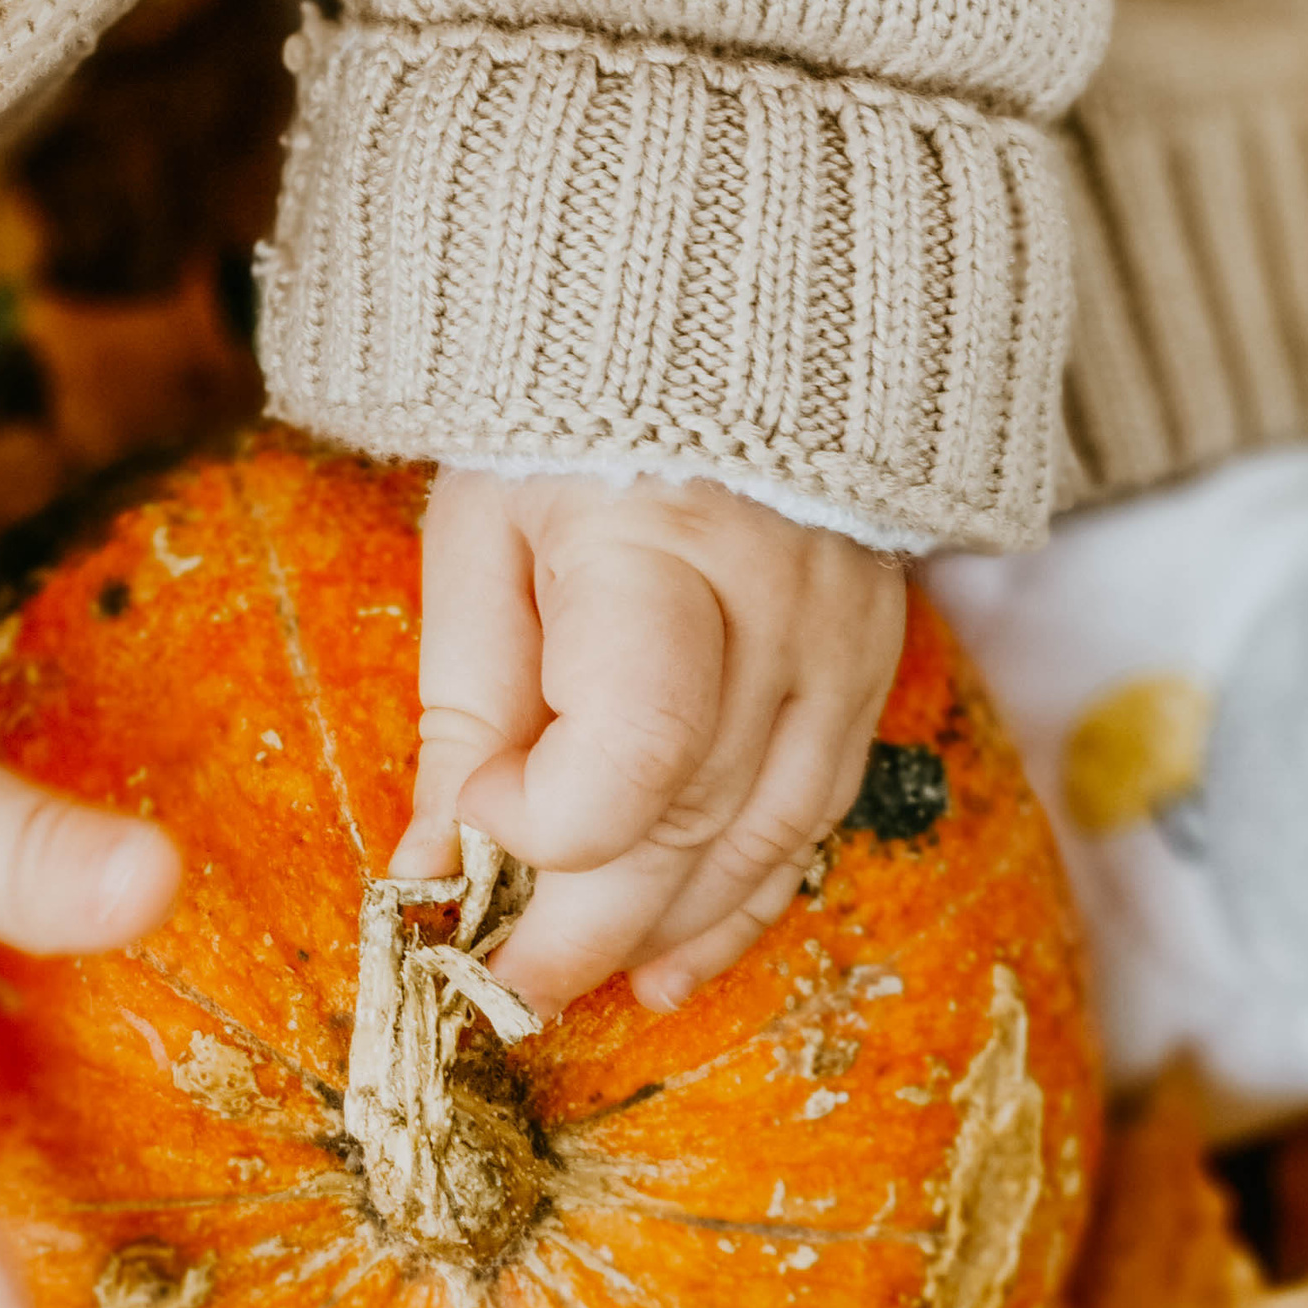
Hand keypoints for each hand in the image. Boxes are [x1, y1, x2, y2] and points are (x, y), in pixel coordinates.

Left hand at [395, 467, 904, 1019]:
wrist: (721, 317)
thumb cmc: (564, 422)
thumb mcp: (482, 531)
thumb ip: (467, 699)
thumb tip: (435, 864)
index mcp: (661, 547)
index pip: (626, 756)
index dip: (536, 815)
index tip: (469, 799)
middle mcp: (776, 608)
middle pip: (688, 821)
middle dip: (583, 927)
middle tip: (497, 989)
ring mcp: (842, 641)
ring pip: (762, 840)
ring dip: (664, 931)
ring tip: (577, 985)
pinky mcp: (871, 663)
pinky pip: (814, 816)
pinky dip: (741, 895)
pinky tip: (675, 954)